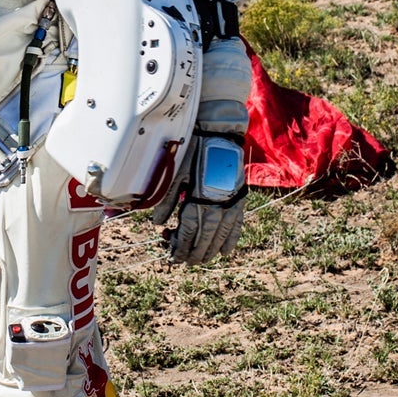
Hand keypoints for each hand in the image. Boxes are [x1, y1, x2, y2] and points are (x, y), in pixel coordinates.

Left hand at [152, 131, 246, 263]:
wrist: (218, 134)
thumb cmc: (192, 151)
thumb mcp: (175, 173)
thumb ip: (167, 200)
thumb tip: (158, 224)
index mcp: (197, 199)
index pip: (188, 233)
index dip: (179, 247)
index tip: (173, 256)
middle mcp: (215, 205)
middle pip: (204, 239)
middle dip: (193, 253)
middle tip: (184, 262)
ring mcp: (229, 203)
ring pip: (220, 236)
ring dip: (210, 250)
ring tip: (201, 259)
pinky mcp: (239, 198)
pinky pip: (237, 225)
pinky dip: (231, 239)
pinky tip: (225, 251)